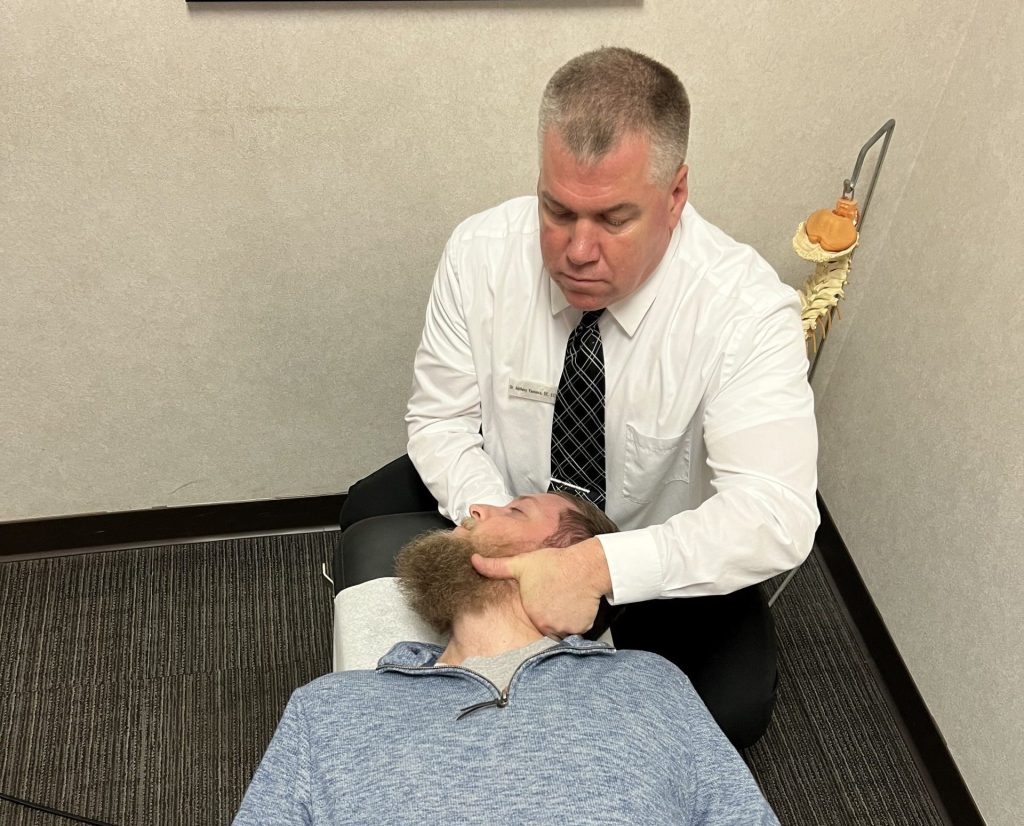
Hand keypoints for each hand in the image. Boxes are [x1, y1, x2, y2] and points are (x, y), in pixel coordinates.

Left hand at [470, 537, 611, 637]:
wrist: (585, 565)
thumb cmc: (554, 564)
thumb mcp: (522, 564)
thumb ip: (496, 567)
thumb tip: (473, 561)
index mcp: (532, 614)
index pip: (533, 619)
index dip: (538, 607)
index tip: (544, 596)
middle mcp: (548, 625)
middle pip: (548, 625)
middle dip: (551, 615)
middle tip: (556, 597)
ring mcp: (566, 628)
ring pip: (563, 628)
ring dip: (564, 619)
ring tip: (567, 599)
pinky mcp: (582, 626)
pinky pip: (578, 628)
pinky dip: (578, 619)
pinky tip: (577, 603)